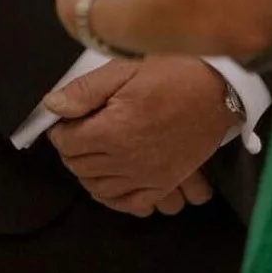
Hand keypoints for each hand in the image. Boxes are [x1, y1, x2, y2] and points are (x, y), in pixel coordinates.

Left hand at [45, 56, 233, 217]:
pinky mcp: (165, 183)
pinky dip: (115, 197)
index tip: (67, 120)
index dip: (61, 130)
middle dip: (72, 150)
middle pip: (80, 167)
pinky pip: (131, 203)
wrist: (219, 88)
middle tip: (77, 132)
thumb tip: (52, 106)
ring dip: (88, 173)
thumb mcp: (124, 69)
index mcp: (113, 131)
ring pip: (100, 189)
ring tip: (91, 153)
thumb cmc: (172, 71)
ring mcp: (149, 177)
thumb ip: (85, 91)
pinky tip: (111, 180)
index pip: (67, 143)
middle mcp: (128, 160)